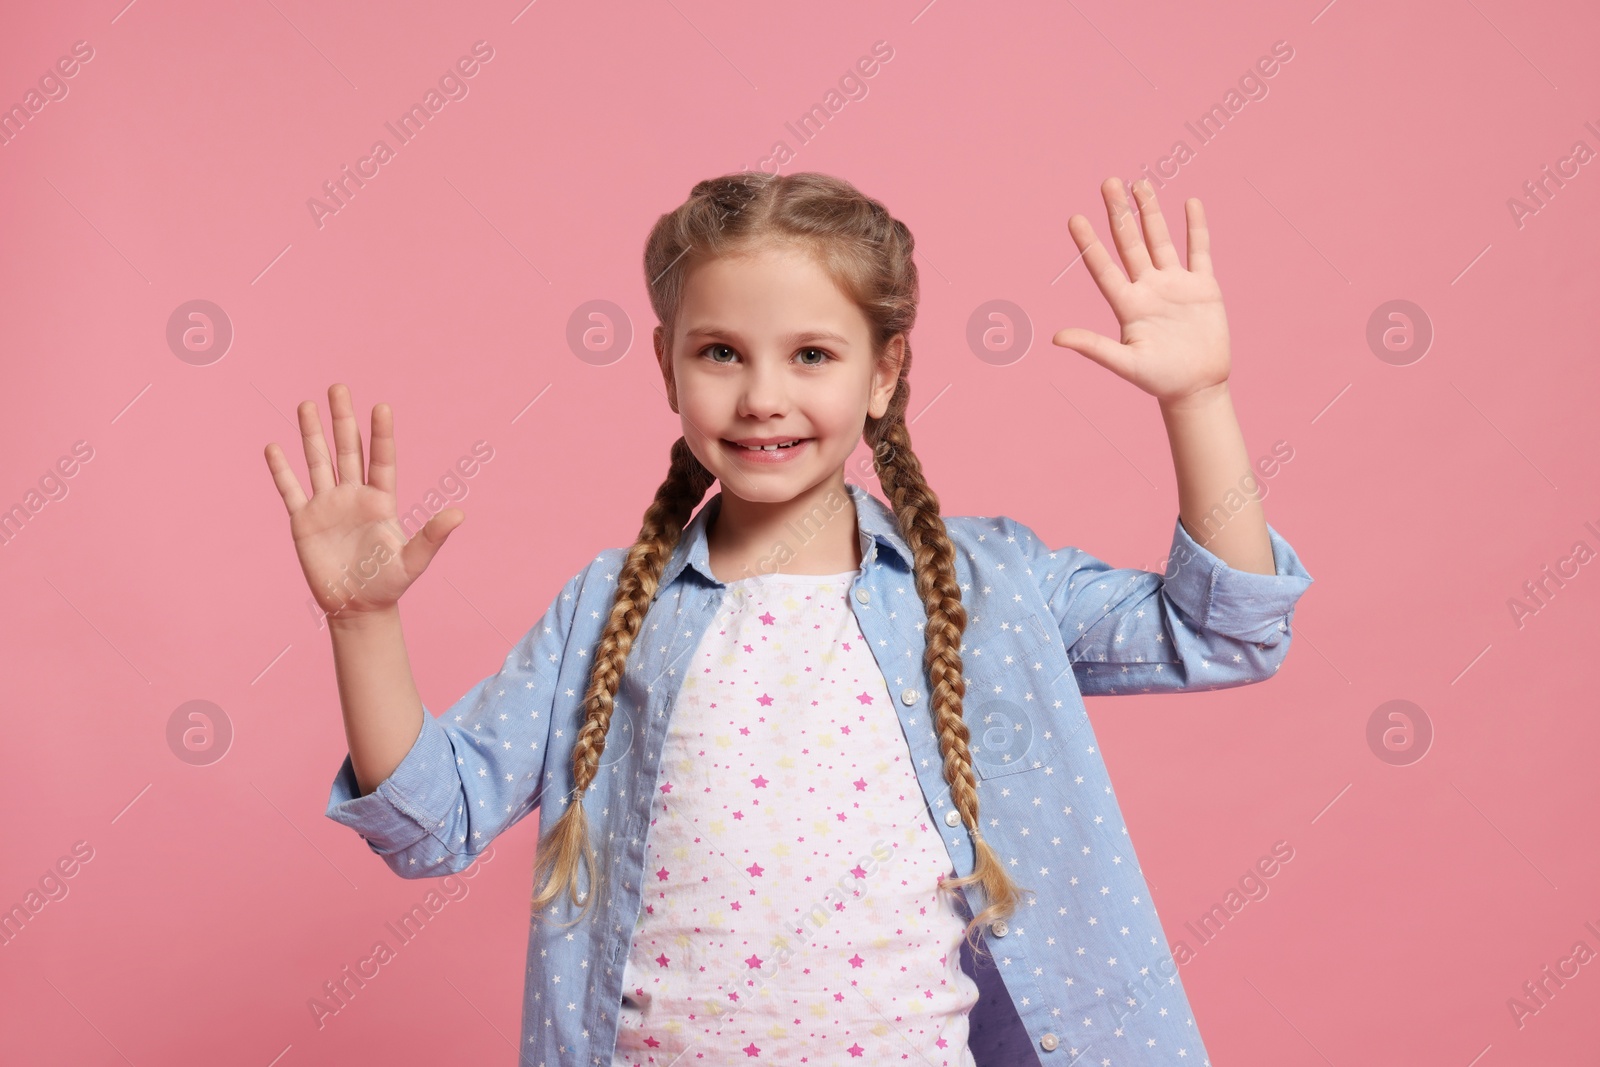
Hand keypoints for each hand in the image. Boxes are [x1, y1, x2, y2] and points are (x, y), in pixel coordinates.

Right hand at [264, 384, 462, 625]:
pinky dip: (281, 470)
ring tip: (307, 404)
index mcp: (381, 500)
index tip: (381, 407)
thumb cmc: (389, 584)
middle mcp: (353, 496)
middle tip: (338, 387)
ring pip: (318, 462)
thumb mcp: (414, 560)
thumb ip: (433, 536)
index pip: (381, 459)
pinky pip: (290, 490)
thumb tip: (460, 514)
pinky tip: (274, 447)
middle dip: (343, 419)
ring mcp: (327, 505)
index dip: (381, 434)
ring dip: (311, 434)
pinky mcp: (304, 521)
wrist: (358, 607)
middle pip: (347, 450)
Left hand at [1052, 178, 1230, 406]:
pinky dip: (1196, 227)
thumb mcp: (1124, 363)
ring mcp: (1175, 285)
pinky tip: (1190, 203)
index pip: (1102, 267)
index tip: (1074, 217)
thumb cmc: (1159, 380)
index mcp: (1127, 305)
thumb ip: (1093, 347)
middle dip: (1118, 213)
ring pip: (1160, 240)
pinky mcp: (1203, 287)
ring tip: (1140, 183)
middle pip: (1129, 243)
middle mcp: (1148, 289)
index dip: (1088, 243)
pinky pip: (1199, 250)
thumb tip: (1056, 338)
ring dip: (1150, 212)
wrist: (1198, 387)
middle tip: (1107, 181)